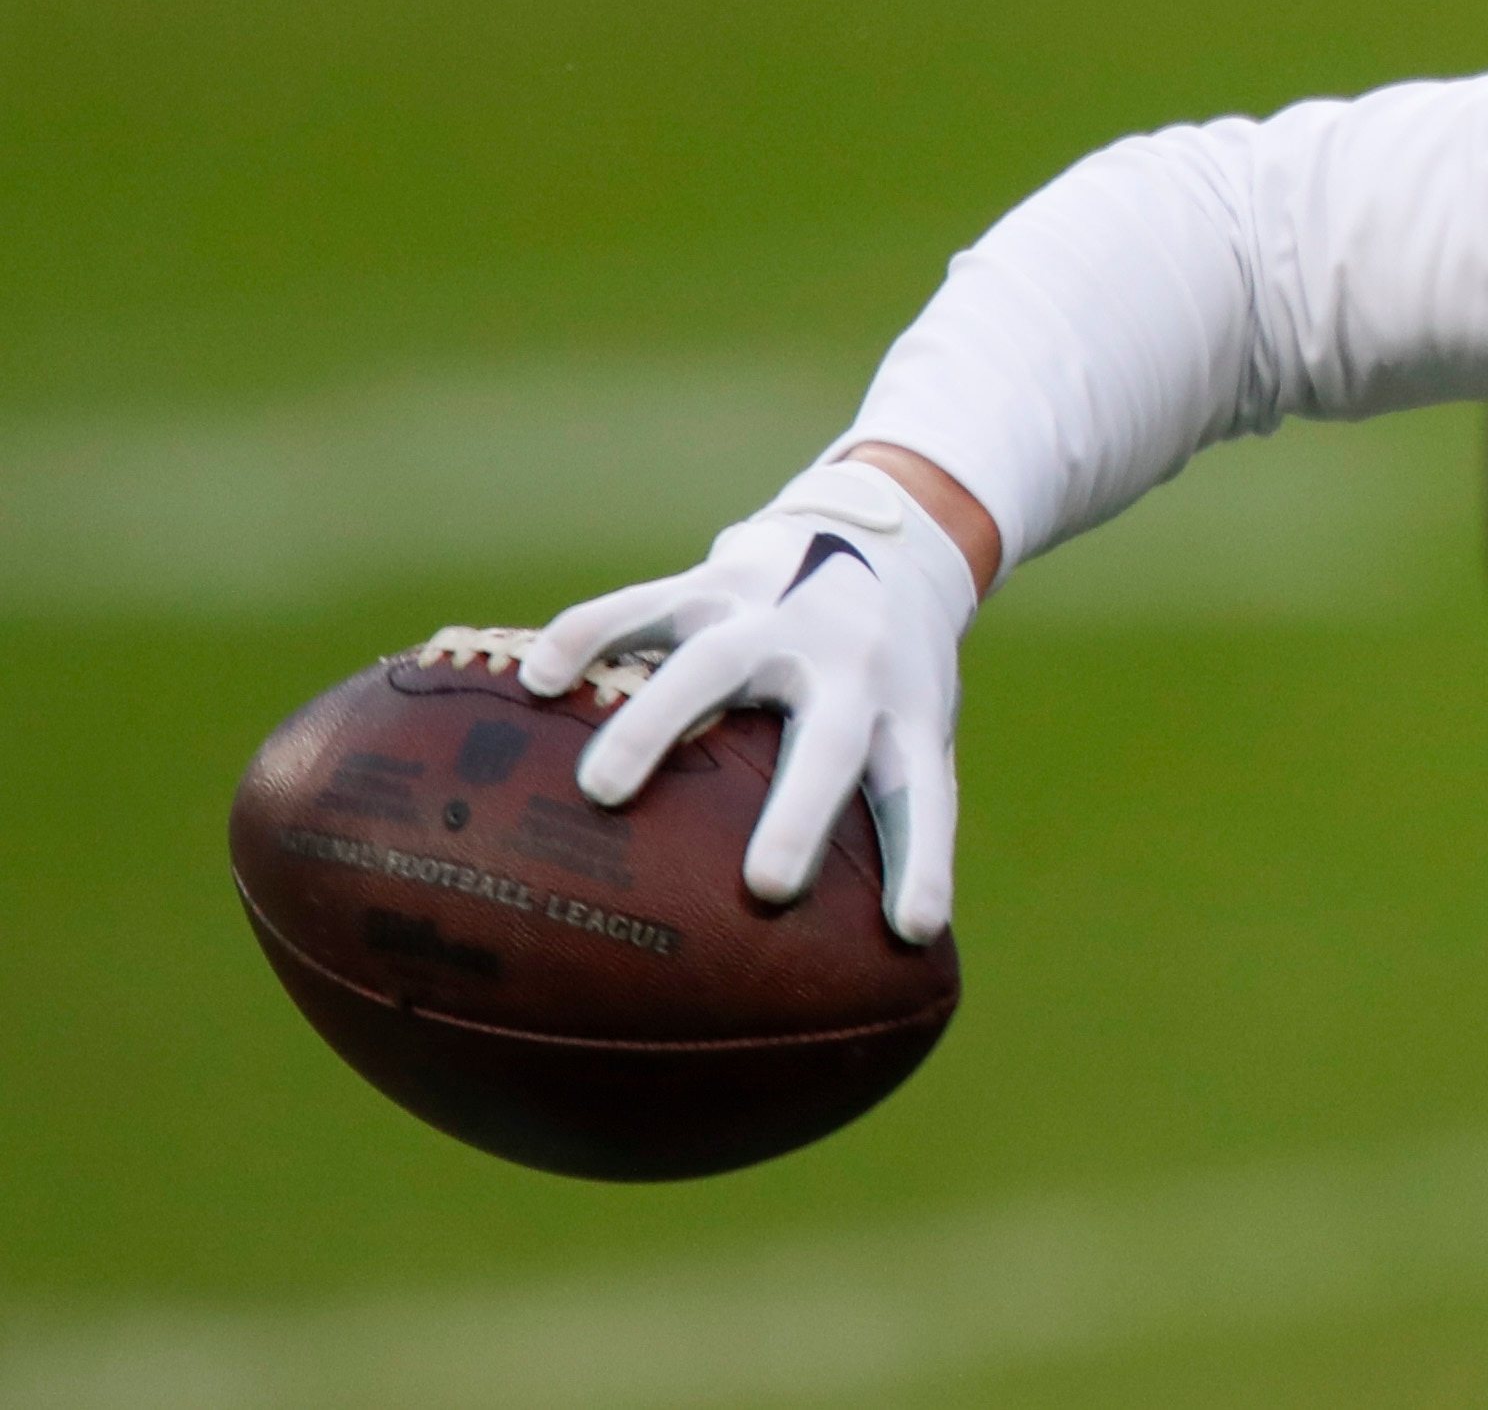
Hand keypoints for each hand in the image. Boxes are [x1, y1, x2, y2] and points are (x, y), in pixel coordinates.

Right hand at [518, 458, 973, 941]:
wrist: (892, 541)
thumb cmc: (892, 678)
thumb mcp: (915, 733)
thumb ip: (890, 825)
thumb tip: (868, 973)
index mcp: (904, 713)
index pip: (923, 796)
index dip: (924, 862)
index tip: (913, 930)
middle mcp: (848, 664)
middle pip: (827, 738)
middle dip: (799, 811)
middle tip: (766, 888)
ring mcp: (780, 616)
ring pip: (716, 663)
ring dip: (660, 725)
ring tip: (601, 791)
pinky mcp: (716, 582)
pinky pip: (642, 606)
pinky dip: (588, 637)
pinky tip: (537, 680)